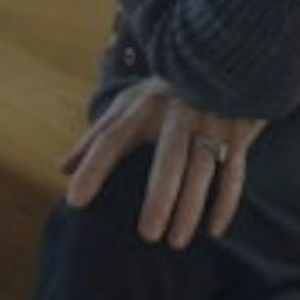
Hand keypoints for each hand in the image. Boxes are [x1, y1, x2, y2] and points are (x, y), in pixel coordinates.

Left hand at [59, 76, 267, 247]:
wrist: (225, 58)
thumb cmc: (165, 93)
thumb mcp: (129, 104)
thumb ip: (97, 136)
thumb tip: (61, 168)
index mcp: (144, 108)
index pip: (113, 139)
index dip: (94, 168)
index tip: (75, 200)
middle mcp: (178, 114)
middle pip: (170, 159)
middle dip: (161, 196)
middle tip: (148, 235)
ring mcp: (211, 123)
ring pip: (204, 169)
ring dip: (192, 206)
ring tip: (176, 241)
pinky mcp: (237, 132)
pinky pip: (234, 172)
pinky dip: (226, 202)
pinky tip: (213, 230)